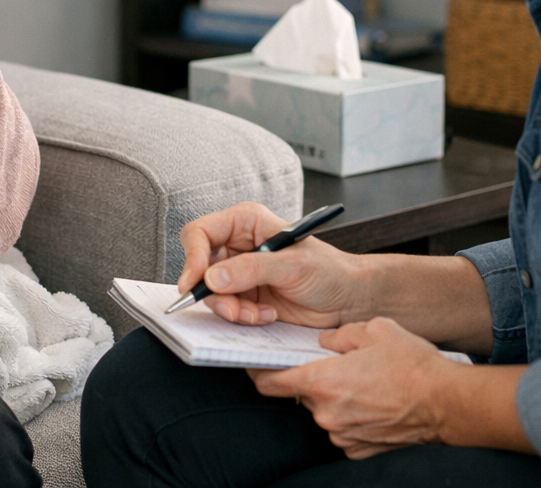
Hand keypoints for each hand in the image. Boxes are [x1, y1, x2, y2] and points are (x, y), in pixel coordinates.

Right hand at [178, 201, 365, 327]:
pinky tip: (265, 316)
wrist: (348, 299)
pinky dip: (242, 318)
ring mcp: (239, 273)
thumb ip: (252, 269)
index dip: (192, 257)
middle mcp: (237, 246)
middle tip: (233, 309)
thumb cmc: (329, 270)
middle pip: (200, 267)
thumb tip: (213, 277)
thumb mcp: (292, 265)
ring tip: (257, 314)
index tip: (193, 283)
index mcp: (246, 222)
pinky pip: (226, 310)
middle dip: (214, 293)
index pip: (201, 233)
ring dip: (231, 309)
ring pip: (211, 293)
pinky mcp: (244, 297)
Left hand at [248, 318, 452, 458]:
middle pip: (302, 393)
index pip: (270, 383)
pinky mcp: (358, 448)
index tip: (257, 364)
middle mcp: (327, 413)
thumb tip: (324, 343)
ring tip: (364, 383)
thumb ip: (338, 335)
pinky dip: (350, 416)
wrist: (447, 402)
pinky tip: (372, 401)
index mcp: (324, 382)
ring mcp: (342, 434)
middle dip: (313, 378)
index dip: (259, 372)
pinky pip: (342, 428)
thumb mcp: (374, 330)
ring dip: (334, 397)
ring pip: (323, 411)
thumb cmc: (414, 366)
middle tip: (338, 365)